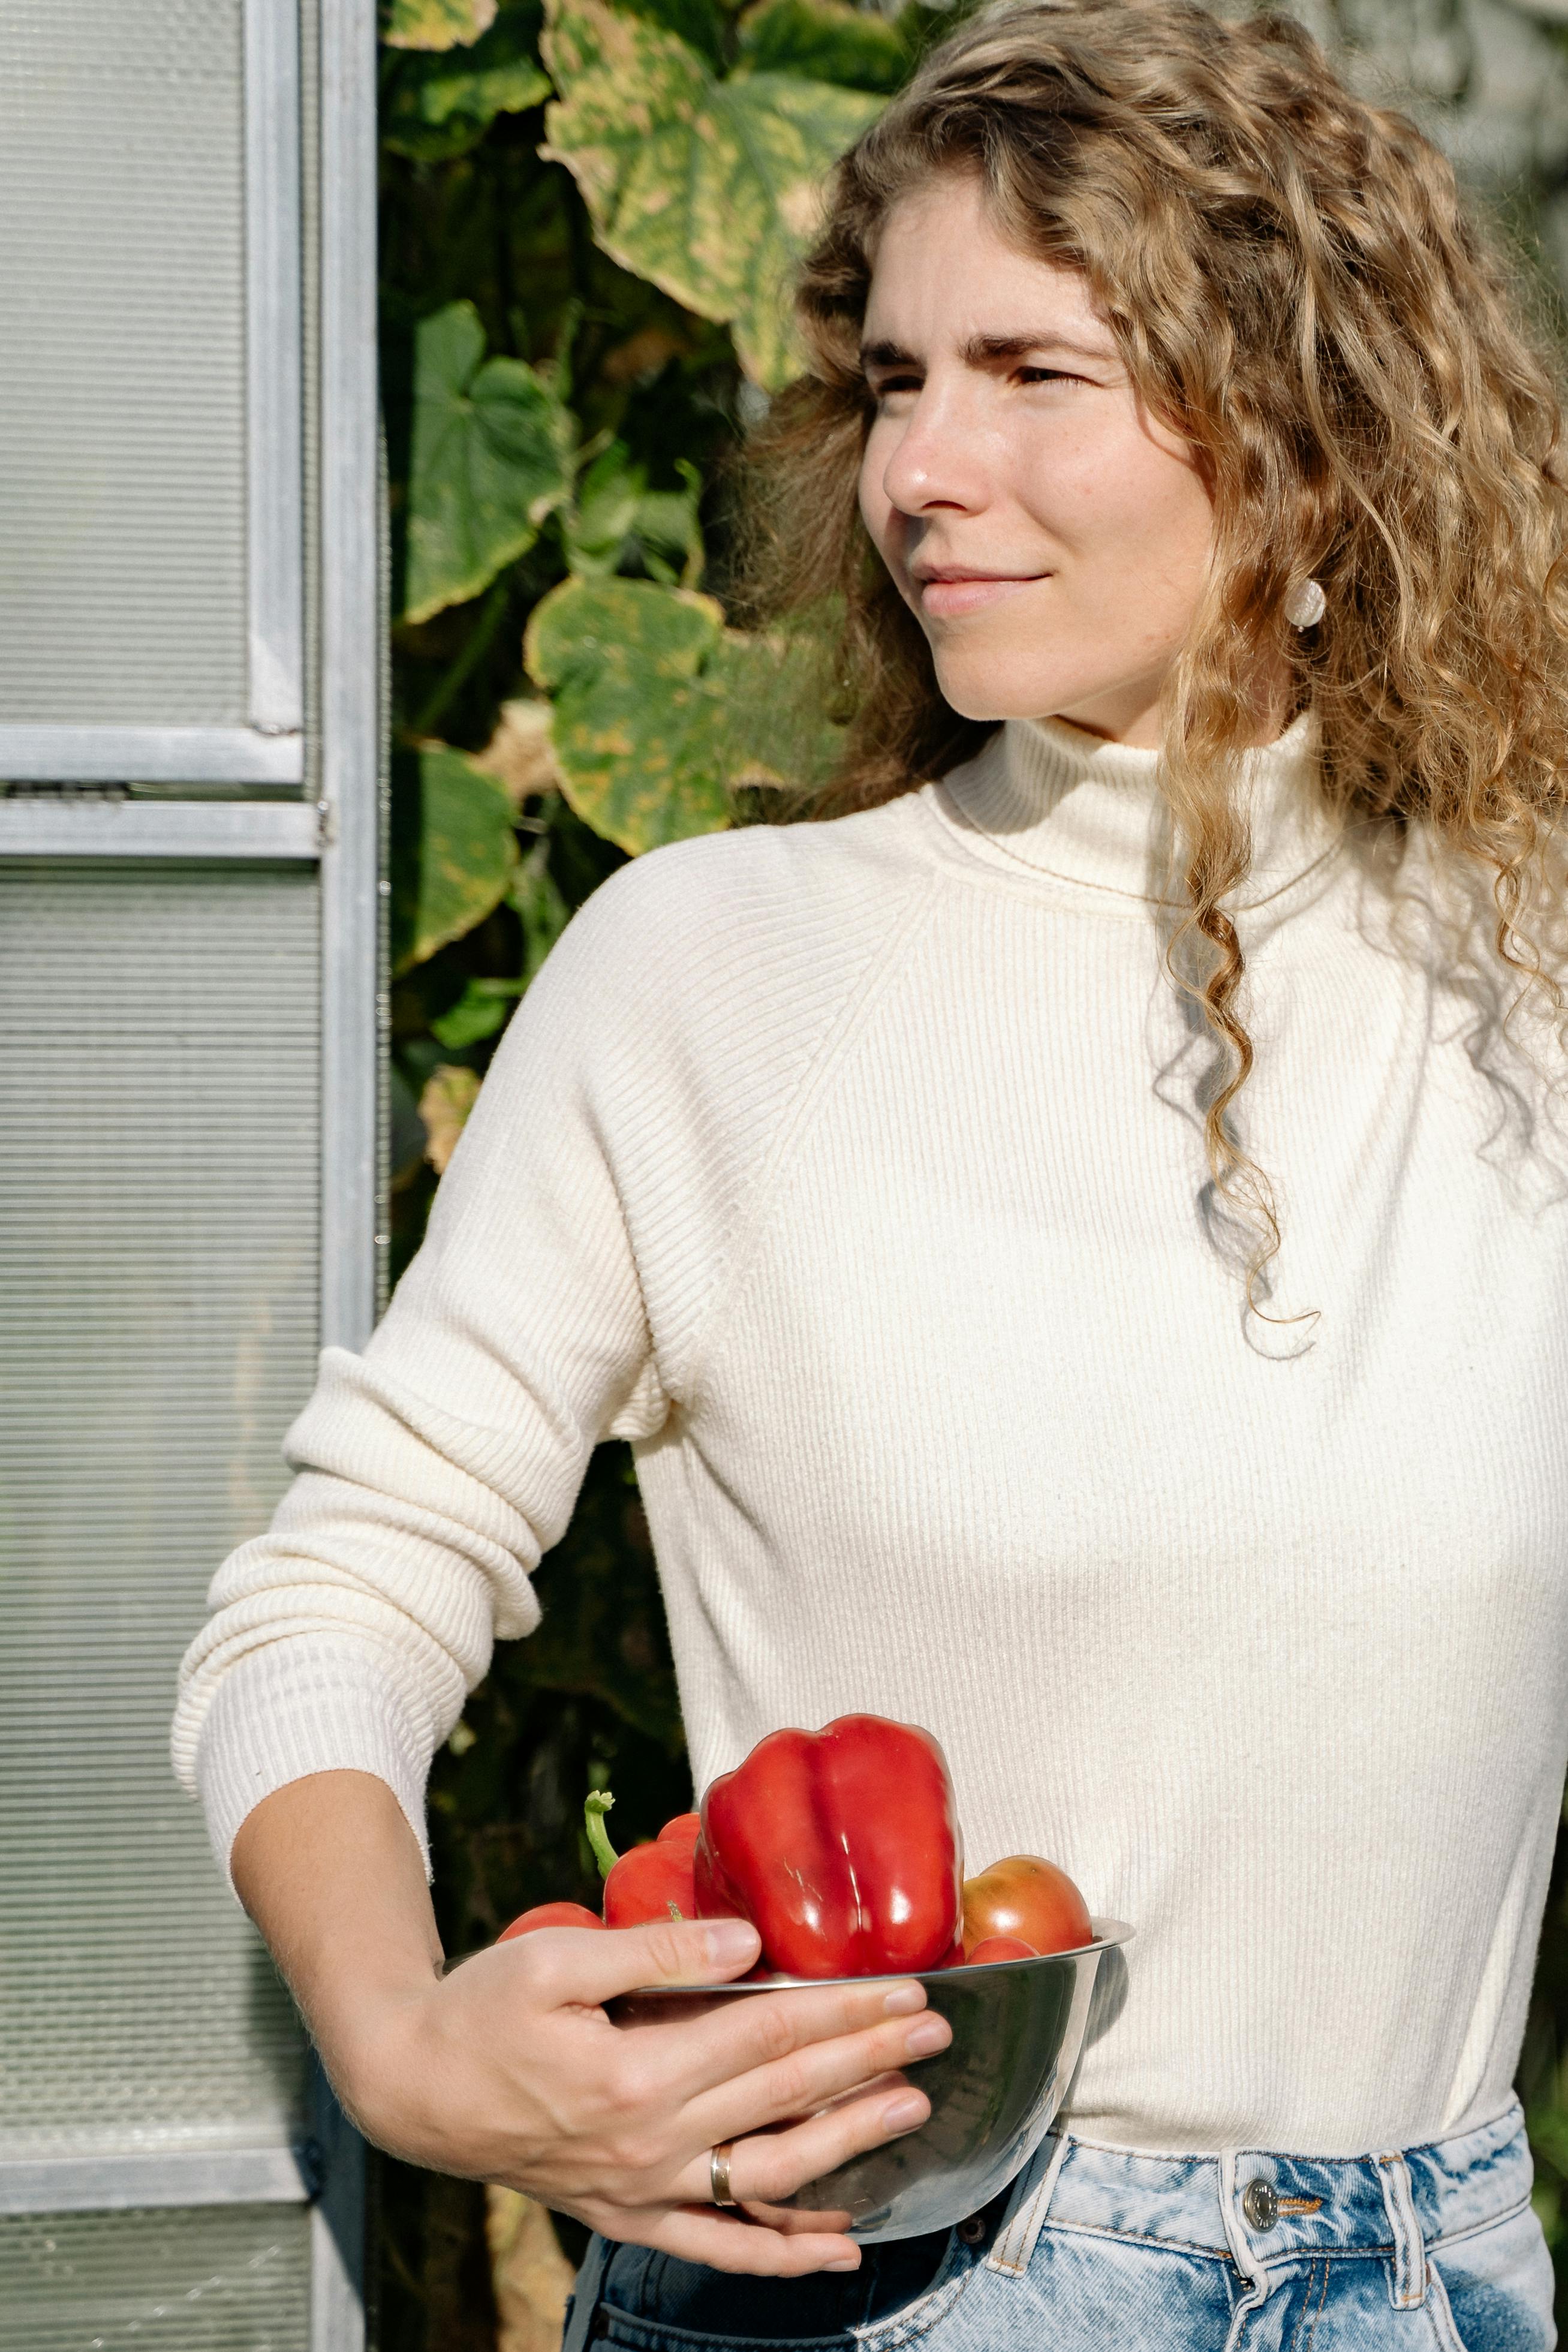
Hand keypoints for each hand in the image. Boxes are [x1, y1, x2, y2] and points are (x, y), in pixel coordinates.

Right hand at [339, 1914, 951, 2273]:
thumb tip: (748, 1943)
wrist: (413, 2087)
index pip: (769, 2036)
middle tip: (935, 2033)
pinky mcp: (626, 2215)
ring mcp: (641, 2189)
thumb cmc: (479, 2011)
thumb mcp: (557, 1960)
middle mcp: (649, 2143)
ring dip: (848, 2144)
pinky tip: (840, 2250)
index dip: (844, 2012)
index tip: (903, 1990)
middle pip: (785, 2097)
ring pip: (770, 2179)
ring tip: (910, 2109)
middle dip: (868, 2060)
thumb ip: (657, 1952)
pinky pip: (718, 2247)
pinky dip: (783, 2258)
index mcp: (635, 2075)